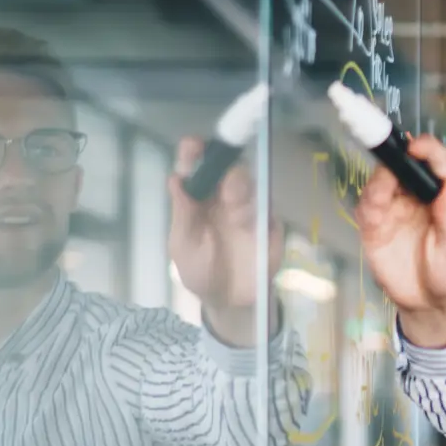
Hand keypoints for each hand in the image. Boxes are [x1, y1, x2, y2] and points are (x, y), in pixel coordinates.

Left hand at [167, 138, 282, 344]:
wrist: (230, 301)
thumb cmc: (200, 270)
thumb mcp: (183, 245)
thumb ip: (182, 214)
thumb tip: (175, 178)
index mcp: (198, 198)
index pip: (196, 166)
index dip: (194, 151)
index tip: (194, 145)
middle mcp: (223, 196)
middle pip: (226, 167)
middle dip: (224, 166)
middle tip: (221, 181)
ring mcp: (249, 208)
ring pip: (250, 182)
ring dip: (242, 186)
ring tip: (235, 204)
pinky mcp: (269, 223)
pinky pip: (269, 206)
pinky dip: (261, 208)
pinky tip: (252, 224)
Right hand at [354, 133, 445, 347]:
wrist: (431, 304)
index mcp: (438, 194)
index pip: (431, 161)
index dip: (426, 150)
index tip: (420, 148)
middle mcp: (413, 197)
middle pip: (400, 164)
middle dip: (396, 154)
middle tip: (395, 154)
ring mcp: (392, 210)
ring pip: (380, 182)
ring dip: (380, 177)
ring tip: (385, 182)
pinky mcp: (374, 228)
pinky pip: (366, 207)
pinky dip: (368, 201)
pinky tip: (374, 206)